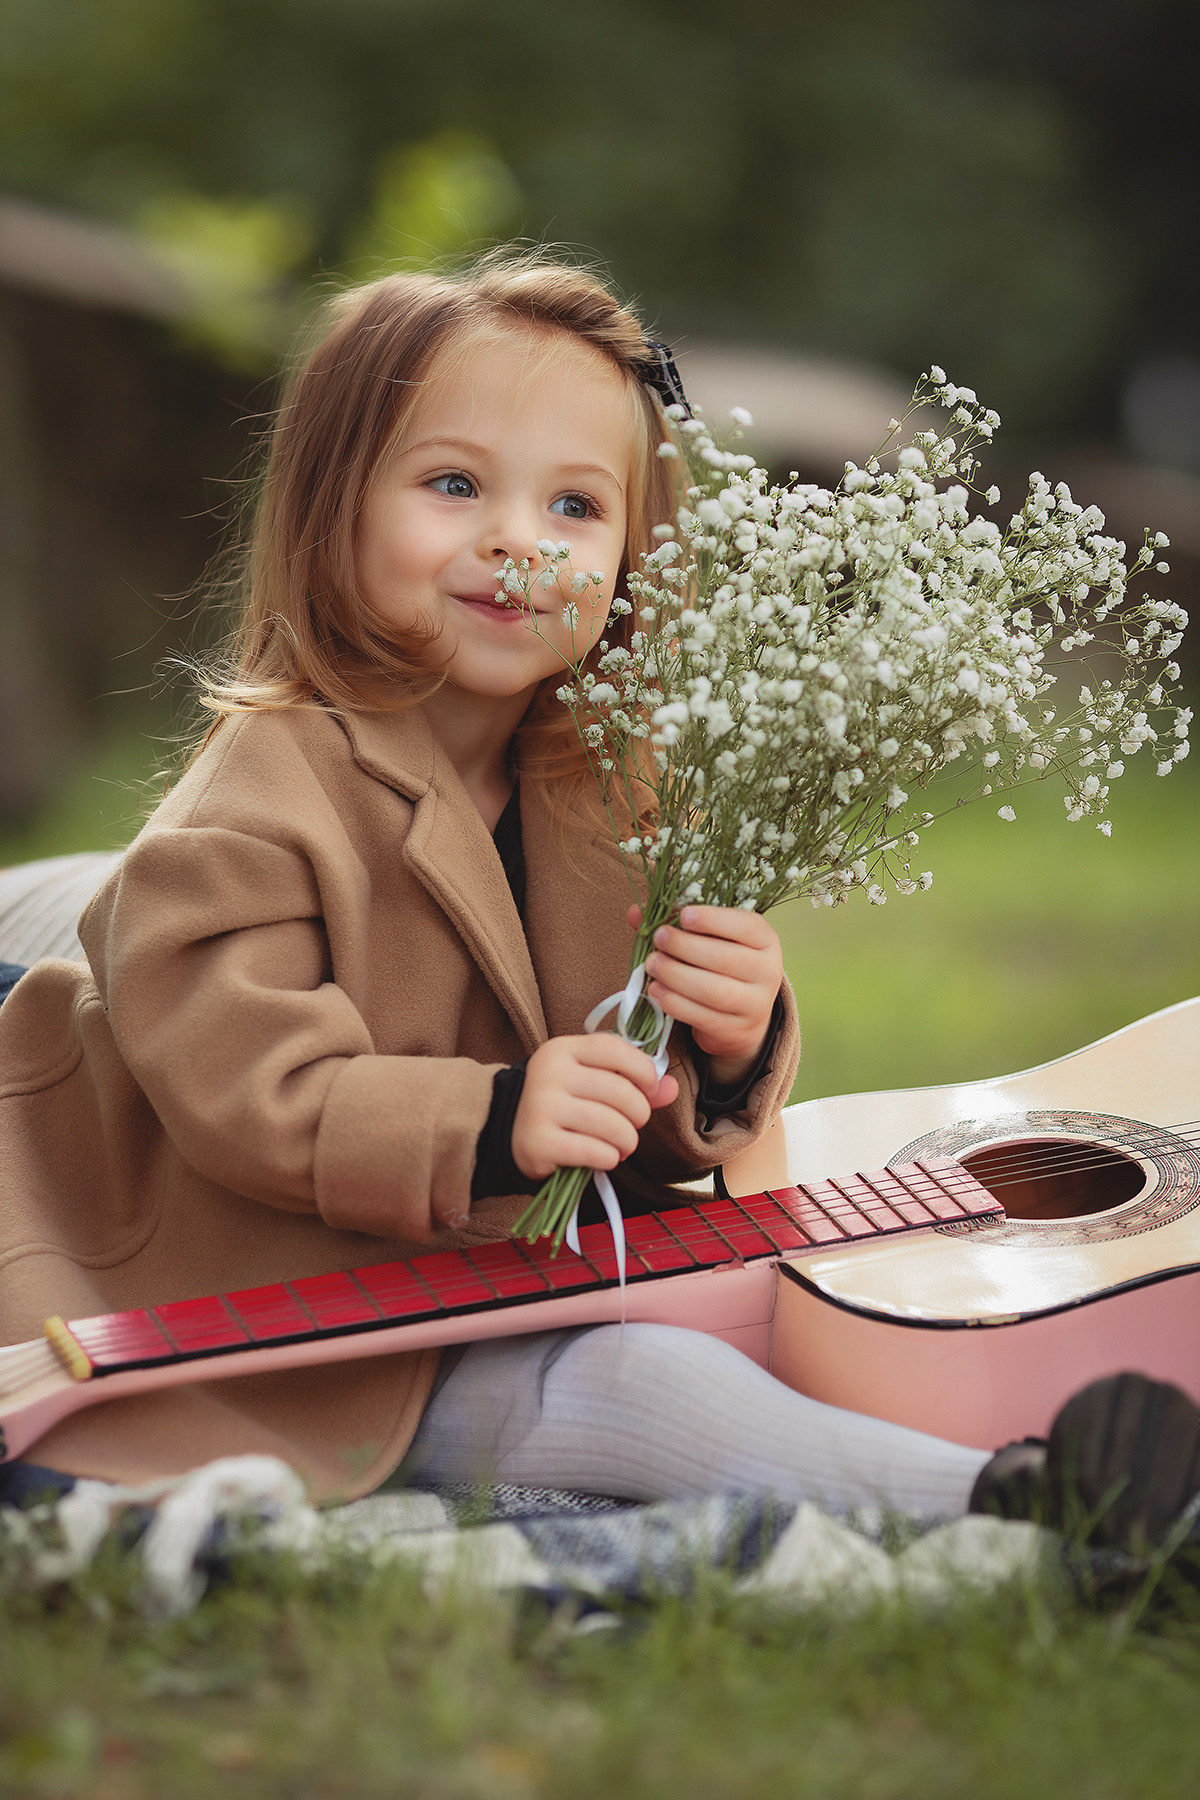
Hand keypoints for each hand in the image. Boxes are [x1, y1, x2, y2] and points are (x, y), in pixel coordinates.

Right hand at [511, 1035, 679, 1180]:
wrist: (511, 1130)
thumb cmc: (562, 1102)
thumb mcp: (592, 1081)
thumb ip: (634, 1082)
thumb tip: (671, 1087)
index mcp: (563, 1050)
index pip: (615, 1049)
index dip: (644, 1070)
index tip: (650, 1087)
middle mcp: (549, 1074)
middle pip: (620, 1092)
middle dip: (639, 1115)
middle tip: (632, 1125)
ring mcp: (541, 1108)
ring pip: (612, 1126)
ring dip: (627, 1142)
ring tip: (621, 1145)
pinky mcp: (539, 1142)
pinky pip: (596, 1152)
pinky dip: (609, 1158)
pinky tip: (603, 1157)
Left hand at [630, 903, 782, 1084]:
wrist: (743, 1017)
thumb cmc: (721, 966)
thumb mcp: (711, 940)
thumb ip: (676, 923)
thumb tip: (636, 912)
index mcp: (766, 941)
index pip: (747, 926)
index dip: (715, 919)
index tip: (684, 915)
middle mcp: (767, 972)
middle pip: (726, 958)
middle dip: (686, 947)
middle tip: (658, 938)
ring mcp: (755, 1004)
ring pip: (713, 991)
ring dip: (676, 976)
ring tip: (652, 965)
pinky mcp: (736, 1030)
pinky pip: (703, 1017)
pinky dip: (675, 1004)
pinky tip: (656, 991)